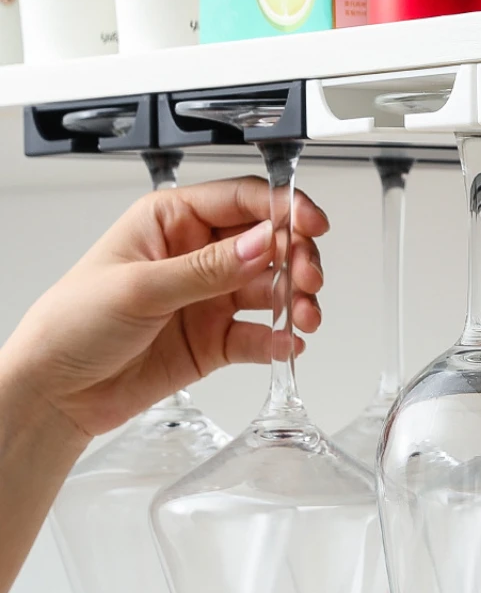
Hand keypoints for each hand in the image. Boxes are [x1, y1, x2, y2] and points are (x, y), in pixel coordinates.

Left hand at [1, 175, 328, 439]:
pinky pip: (258, 335)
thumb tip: (264, 242)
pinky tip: (287, 343)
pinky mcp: (216, 339)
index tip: (312, 224)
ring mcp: (210, 298)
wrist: (57, 392)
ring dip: (295, 300)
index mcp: (172, 221)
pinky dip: (278, 339)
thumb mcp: (141, 287)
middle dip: (296, 257)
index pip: (241, 200)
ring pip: (270, 289)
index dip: (283, 208)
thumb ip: (209, 267)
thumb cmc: (73, 323)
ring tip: (304, 315)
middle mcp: (197, 255)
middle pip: (267, 243)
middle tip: (308, 278)